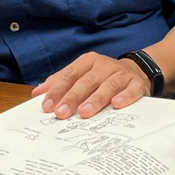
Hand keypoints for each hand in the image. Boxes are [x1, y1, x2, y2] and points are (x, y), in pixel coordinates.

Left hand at [31, 52, 151, 118]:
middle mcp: (104, 66)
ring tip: (84, 112)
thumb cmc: (103, 76)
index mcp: (88, 62)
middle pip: (86, 81)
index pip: (69, 75)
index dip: (57, 90)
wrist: (136, 71)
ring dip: (95, 99)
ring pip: (107, 85)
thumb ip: (60, 82)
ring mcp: (121, 74)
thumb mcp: (81, 74)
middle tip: (61, 113)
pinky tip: (116, 104)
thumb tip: (37, 93)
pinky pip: (131, 90)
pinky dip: (124, 96)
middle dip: (73, 97)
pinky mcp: (137, 84)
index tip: (47, 106)